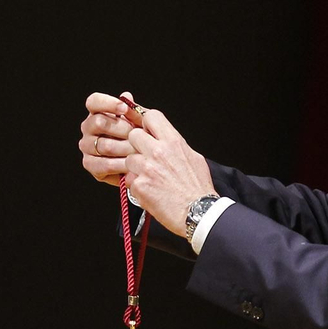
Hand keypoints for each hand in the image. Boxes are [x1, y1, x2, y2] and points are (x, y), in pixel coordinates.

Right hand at [78, 91, 146, 185]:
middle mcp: (88, 127)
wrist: (137, 163)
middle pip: (99, 122)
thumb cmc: (137, 138)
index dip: (108, 103)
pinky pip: (104, 164)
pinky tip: (132, 164)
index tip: (124, 108)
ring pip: (104, 145)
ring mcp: (86, 145)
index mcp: (97, 112)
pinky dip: (121, 164)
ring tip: (140, 150)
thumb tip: (127, 96)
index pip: (94, 101)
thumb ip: (133, 111)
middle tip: (138, 134)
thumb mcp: (138, 123)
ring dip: (125, 148)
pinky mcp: (89, 164)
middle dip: (122, 128)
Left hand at [123, 106, 214, 237]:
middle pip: (133, 135)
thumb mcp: (193, 158)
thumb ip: (176, 145)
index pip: (151, 116)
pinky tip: (149, 190)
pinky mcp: (139, 186)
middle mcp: (158, 152)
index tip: (146, 129)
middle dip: (136, 145)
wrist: (198, 212)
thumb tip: (166, 139)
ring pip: (128, 159)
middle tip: (144, 156)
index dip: (145, 122)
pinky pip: (129, 180)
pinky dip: (136, 186)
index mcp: (173, 142)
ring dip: (134, 167)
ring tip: (149, 177)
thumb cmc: (198, 188)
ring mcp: (147, 169)